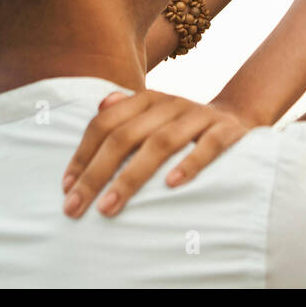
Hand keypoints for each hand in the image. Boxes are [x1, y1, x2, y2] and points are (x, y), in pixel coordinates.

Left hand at [61, 89, 250, 218]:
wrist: (238, 117)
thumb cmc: (183, 127)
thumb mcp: (153, 115)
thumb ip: (124, 112)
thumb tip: (99, 107)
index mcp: (147, 99)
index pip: (105, 123)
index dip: (83, 154)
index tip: (66, 187)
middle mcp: (170, 103)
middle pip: (126, 136)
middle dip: (96, 173)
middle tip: (76, 207)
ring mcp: (199, 116)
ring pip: (161, 142)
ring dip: (131, 176)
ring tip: (109, 206)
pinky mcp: (228, 131)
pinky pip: (208, 147)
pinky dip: (189, 164)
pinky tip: (171, 186)